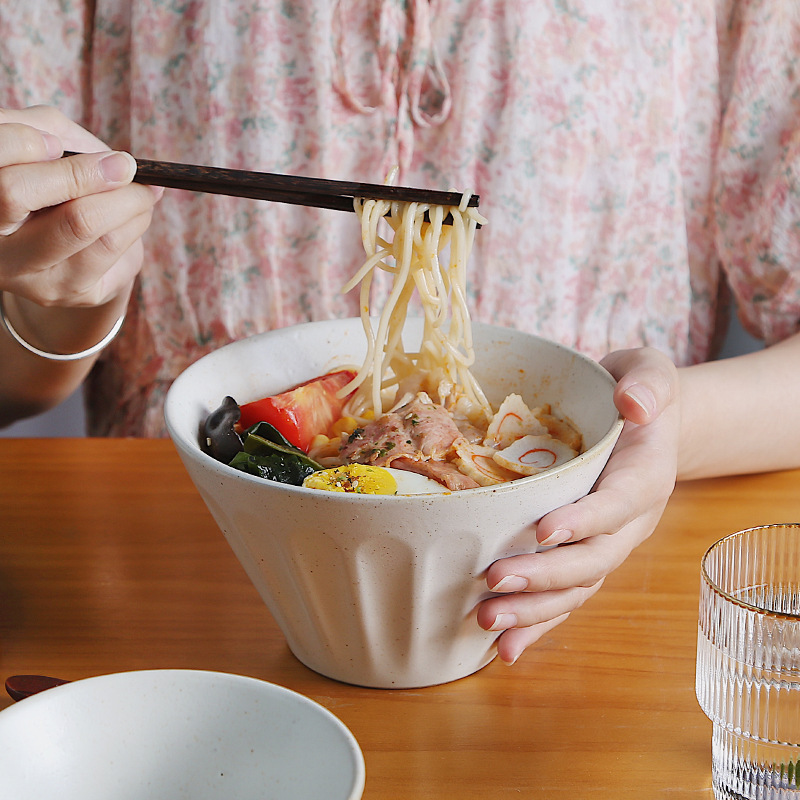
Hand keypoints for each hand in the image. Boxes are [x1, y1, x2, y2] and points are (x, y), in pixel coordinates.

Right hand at [0, 106, 161, 307]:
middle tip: (124, 165)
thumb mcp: (43, 151)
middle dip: (80, 172)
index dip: (21, 144)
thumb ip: (53, 134)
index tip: (56, 142)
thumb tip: (111, 160)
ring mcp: (23, 273)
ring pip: (78, 224)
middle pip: (14, 193)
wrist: (76, 250)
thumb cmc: (55, 184)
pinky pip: (109, 248)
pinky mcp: (65, 291)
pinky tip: (141, 211)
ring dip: (126, 199)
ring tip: (144, 189)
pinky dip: (135, 221)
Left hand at [476, 347, 680, 664]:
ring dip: (534, 611)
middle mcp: (630, 521)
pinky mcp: (584, 557)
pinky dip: (536, 625)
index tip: (543, 530)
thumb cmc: (638, 394)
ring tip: (488, 623)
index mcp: (645, 477)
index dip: (585, 520)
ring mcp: (607, 544)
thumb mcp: (650, 371)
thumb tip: (634, 404)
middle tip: (494, 582)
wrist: (645, 424)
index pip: (618, 504)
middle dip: (545, 576)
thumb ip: (648, 383)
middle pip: (593, 560)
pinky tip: (502, 650)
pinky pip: (564, 598)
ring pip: (577, 589)